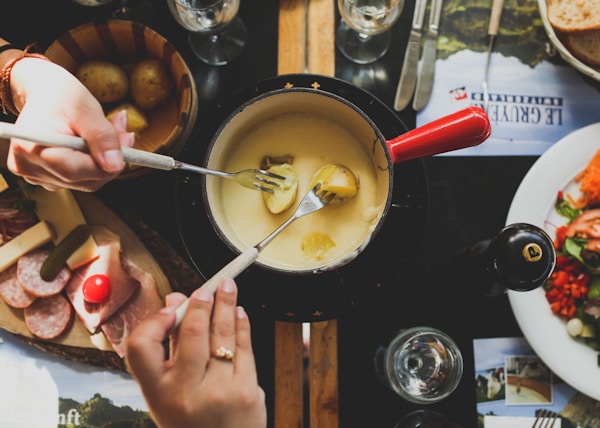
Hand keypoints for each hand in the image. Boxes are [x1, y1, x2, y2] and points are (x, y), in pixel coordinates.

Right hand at [6, 57, 134, 191]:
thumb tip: (115, 165)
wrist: (44, 94)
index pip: (74, 171)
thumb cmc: (60, 95)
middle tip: (124, 131)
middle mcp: (28, 167)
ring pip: (88, 181)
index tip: (126, 139)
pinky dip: (97, 163)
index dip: (106, 162)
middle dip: (111, 159)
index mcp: (29, 147)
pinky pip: (83, 179)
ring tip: (113, 130)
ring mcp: (37, 176)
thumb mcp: (85, 108)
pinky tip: (99, 143)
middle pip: (84, 179)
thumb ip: (102, 137)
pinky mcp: (48, 179)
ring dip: (107, 160)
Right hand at [125, 279, 266, 427]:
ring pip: (223, 335)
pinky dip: (242, 325)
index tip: (169, 308)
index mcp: (157, 394)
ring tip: (228, 288)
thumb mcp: (167, 394)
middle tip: (206, 288)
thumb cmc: (191, 421)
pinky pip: (245, 347)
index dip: (153, 321)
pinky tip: (239, 312)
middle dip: (201, 303)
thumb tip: (175, 302)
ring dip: (226, 305)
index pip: (141, 347)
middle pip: (192, 333)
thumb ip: (169, 347)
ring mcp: (219, 392)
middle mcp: (186, 393)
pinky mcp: (247, 391)